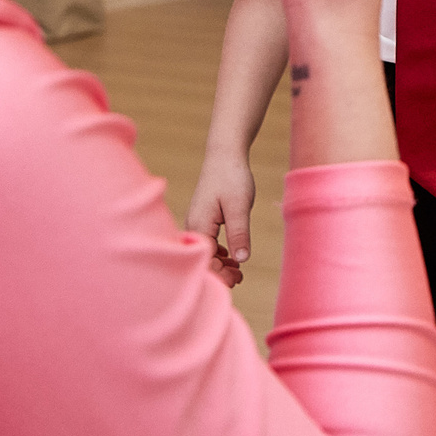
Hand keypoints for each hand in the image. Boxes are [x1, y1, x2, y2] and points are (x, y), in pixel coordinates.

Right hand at [185, 151, 255, 287]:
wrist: (225, 154)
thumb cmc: (231, 177)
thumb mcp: (239, 206)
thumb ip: (239, 233)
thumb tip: (241, 260)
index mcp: (199, 225)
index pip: (204, 260)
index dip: (218, 275)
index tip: (236, 280)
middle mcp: (193, 226)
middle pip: (202, 259)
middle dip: (219, 272)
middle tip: (240, 278)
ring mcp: (197, 223)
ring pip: (205, 252)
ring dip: (220, 264)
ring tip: (239, 272)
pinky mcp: (204, 220)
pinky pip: (208, 243)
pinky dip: (220, 253)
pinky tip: (233, 257)